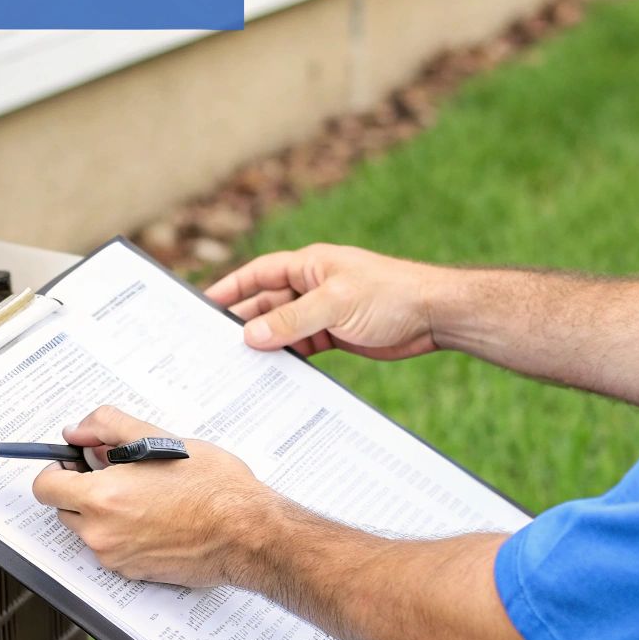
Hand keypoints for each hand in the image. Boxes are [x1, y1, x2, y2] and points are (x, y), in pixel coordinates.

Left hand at [31, 406, 280, 587]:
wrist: (247, 533)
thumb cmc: (214, 489)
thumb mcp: (159, 439)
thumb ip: (107, 427)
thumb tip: (79, 430)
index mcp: (103, 498)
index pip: (45, 487)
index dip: (56, 469)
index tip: (73, 461)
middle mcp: (103, 534)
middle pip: (63, 510)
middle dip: (82, 489)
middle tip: (117, 472)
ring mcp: (117, 558)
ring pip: (89, 530)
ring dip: (103, 512)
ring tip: (145, 494)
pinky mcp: (135, 573)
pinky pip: (113, 549)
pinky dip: (123, 533)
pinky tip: (156, 517)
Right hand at [206, 244, 446, 358]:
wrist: (433, 315)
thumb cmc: (389, 294)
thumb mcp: (336, 304)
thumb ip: (293, 320)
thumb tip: (252, 334)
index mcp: (309, 265)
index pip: (259, 273)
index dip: (231, 287)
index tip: (204, 303)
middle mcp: (312, 286)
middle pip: (267, 304)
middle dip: (243, 323)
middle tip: (214, 345)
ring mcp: (323, 312)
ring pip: (283, 329)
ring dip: (265, 344)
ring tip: (237, 365)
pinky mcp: (336, 335)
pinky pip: (302, 347)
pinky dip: (288, 359)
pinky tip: (272, 374)